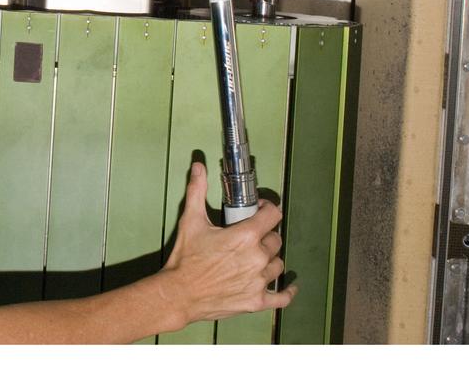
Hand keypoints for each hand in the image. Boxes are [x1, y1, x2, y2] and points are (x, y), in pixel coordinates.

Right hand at [156, 161, 295, 325]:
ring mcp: (259, 281)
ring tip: (257, 257)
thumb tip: (198, 168)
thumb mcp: (191, 221)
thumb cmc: (185, 260)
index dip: (268, 209)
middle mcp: (257, 258)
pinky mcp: (256, 300)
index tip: (261, 210)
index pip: (273, 215)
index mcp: (246, 236)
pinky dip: (286, 292)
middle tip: (252, 236)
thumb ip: (197, 191)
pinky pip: (281, 297)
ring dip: (270, 259)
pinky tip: (289, 288)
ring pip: (278, 264)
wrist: (179, 293)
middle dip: (265, 235)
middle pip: (275, 240)